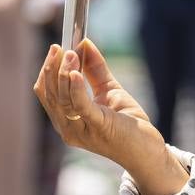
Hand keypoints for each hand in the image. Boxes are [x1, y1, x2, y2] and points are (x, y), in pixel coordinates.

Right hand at [32, 39, 187, 194]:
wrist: (147, 152)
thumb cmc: (128, 124)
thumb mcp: (109, 90)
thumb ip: (95, 68)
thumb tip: (84, 42)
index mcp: (66, 120)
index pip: (46, 93)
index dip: (48, 70)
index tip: (56, 48)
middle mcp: (67, 128)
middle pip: (51, 94)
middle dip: (53, 68)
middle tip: (61, 47)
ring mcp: (80, 131)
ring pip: (62, 99)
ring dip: (64, 73)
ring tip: (71, 53)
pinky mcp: (97, 128)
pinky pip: (80, 106)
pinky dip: (75, 88)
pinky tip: (76, 72)